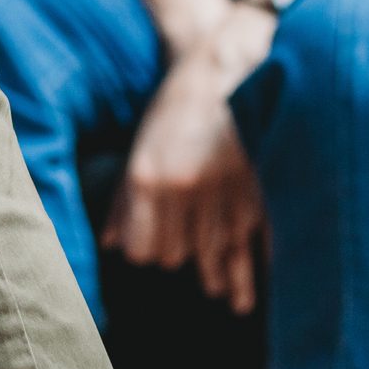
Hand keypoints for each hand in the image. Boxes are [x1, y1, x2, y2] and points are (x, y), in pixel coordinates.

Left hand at [104, 2, 276, 314]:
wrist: (225, 68)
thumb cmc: (175, 107)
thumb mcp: (141, 148)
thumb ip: (124, 199)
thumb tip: (110, 243)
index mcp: (149, 179)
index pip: (146, 247)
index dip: (150, 255)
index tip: (156, 256)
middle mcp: (185, 190)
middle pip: (182, 254)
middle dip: (187, 262)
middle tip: (198, 273)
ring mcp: (224, 191)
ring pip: (220, 252)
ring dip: (224, 276)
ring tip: (231, 299)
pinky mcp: (258, 188)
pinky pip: (255, 238)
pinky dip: (255, 260)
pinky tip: (258, 280)